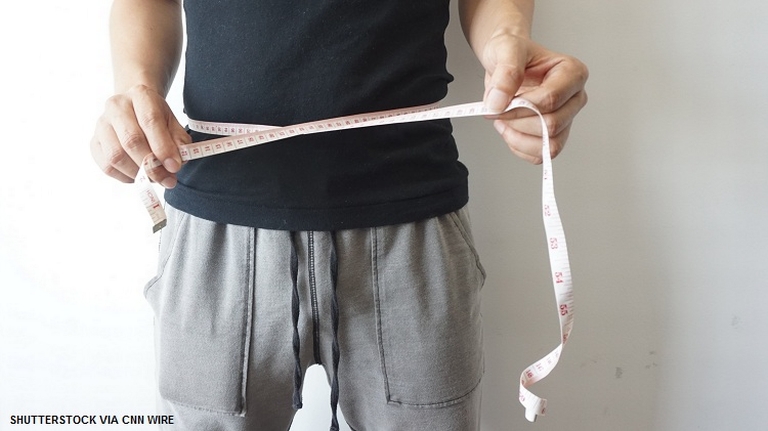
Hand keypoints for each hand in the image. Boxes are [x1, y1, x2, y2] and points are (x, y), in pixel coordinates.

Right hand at [90, 84, 189, 186]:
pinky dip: (125, 177)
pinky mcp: (94, 142)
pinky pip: (106, 166)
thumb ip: (179, 141)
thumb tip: (176, 164)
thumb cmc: (155, 118)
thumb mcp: (173, 123)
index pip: (150, 121)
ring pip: (116, 156)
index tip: (175, 166)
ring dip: (138, 173)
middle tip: (167, 179)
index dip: (163, 147)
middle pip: (131, 140)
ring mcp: (101, 124)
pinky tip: (139, 175)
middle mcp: (116, 106)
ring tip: (154, 178)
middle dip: (151, 165)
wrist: (134, 110)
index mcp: (141, 95)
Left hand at [481, 33, 587, 163]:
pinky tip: (509, 129)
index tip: (498, 102)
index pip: (551, 100)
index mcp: (573, 73)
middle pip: (551, 125)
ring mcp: (566, 119)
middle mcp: (575, 98)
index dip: (520, 107)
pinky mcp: (554, 135)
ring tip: (502, 121)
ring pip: (549, 145)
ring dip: (518, 138)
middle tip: (498, 110)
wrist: (506, 61)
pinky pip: (540, 155)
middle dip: (517, 122)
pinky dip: (519, 147)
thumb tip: (498, 103)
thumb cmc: (512, 52)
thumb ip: (505, 73)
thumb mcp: (506, 50)